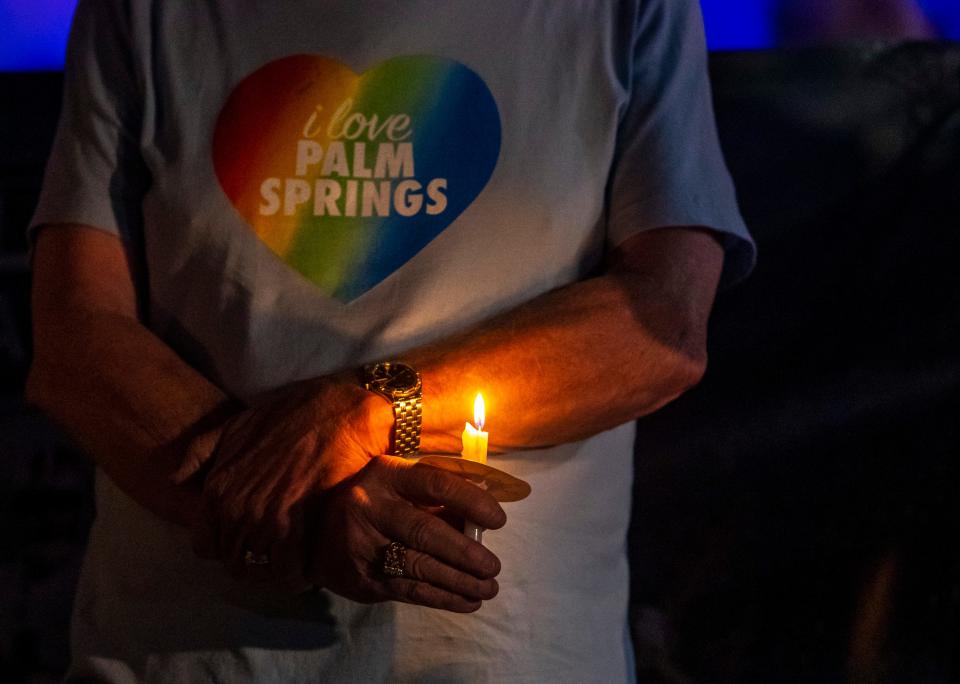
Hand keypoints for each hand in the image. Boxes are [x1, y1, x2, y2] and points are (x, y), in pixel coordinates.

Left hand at [187, 375, 391, 589]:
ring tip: (292, 565)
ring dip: (275, 572)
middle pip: (233, 562)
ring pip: (259, 570)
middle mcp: (234, 508)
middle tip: (274, 556)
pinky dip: (296, 576)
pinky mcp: (296, 523)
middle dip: (253, 563)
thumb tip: (177, 479)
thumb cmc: (290, 415)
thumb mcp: (235, 424)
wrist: (336, 412)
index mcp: (217, 489)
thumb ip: (201, 452)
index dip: (225, 547)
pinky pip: (287, 569)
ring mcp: (264, 518)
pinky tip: (307, 569)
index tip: (246, 543)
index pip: (205, 546)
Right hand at [311, 455, 506, 612]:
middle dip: (465, 552)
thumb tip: (484, 519)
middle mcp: (370, 506)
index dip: (470, 500)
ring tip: (488, 589)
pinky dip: (443, 598)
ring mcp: (362, 544)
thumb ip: (439, 499)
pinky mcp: (362, 578)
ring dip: (460, 581)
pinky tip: (468, 601)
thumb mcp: (401, 487)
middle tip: (493, 567)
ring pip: (419, 567)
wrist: (316, 534)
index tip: (498, 520)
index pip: (435, 483)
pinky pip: (409, 591)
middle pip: (425, 531)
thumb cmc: (378, 503)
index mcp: (387, 474)